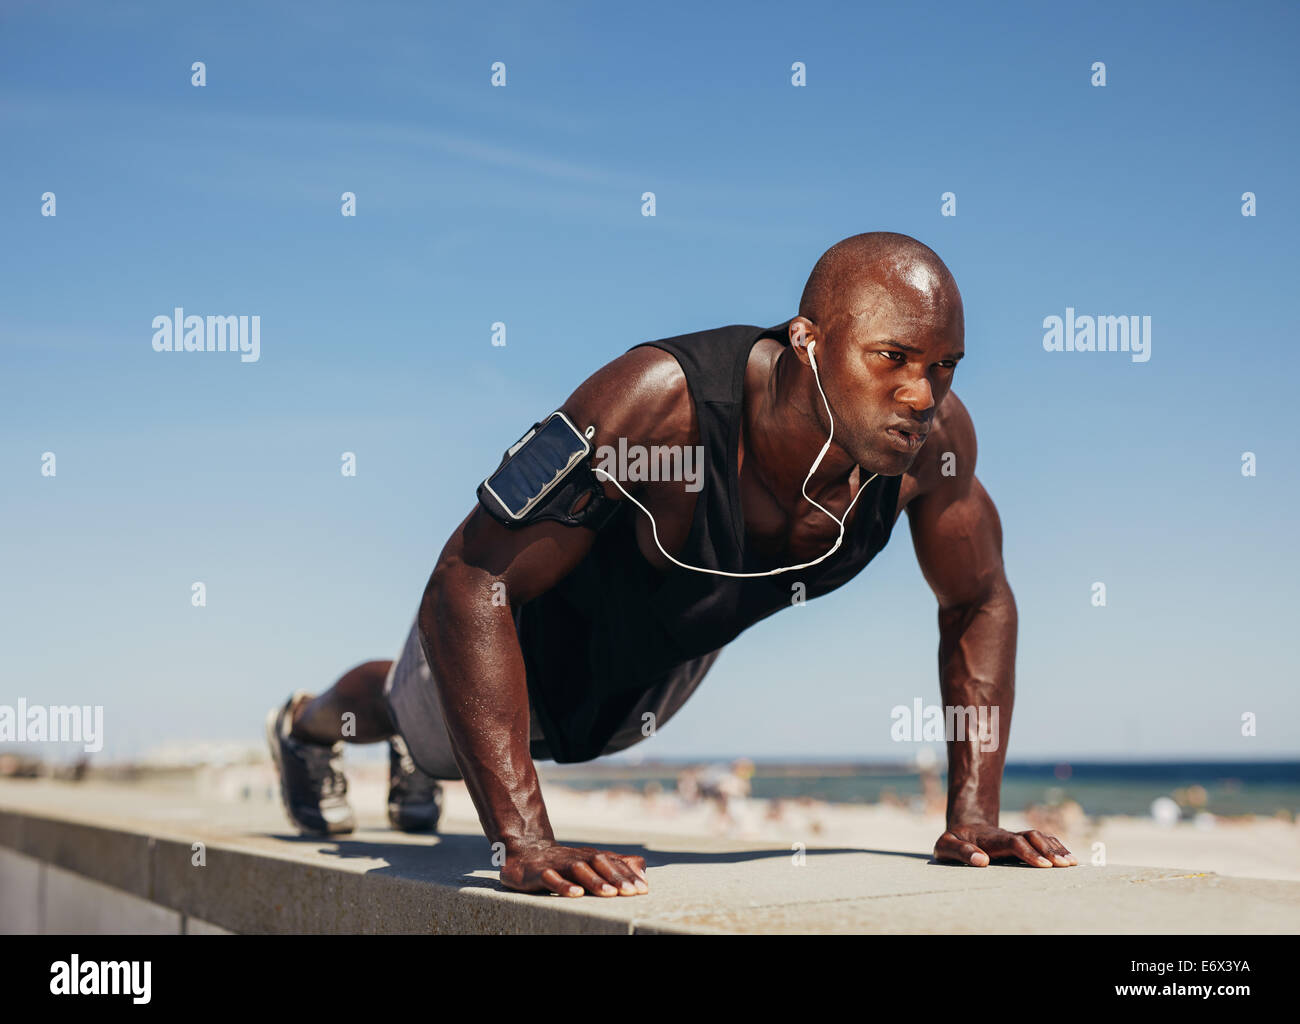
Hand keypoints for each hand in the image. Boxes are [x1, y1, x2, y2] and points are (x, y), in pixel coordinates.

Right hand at [501, 842, 649, 896]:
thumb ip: (618, 867)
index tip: (643, 890)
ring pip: (578, 869)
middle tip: (631, 892)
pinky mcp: (539, 872)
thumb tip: (644, 876)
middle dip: (616, 877)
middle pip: (599, 863)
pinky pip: (551, 878)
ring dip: (595, 881)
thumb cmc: (565, 864)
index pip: (613, 863)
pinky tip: (576, 894)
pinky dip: (564, 885)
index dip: (628, 875)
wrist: (526, 853)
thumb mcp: (592, 864)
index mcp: (591, 857)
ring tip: (610, 893)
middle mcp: (577, 857)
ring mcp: (558, 863)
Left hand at [934, 823, 1076, 866]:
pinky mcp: (1021, 842)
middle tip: (1065, 865)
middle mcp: (1007, 836)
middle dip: (1049, 850)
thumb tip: (981, 861)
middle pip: (1032, 837)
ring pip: (1040, 837)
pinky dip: (1057, 847)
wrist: (962, 828)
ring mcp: (1015, 838)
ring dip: (1056, 848)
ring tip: (1073, 863)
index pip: (1014, 842)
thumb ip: (961, 852)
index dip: (1029, 852)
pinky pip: (1042, 841)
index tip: (1044, 865)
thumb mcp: (946, 845)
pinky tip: (1070, 858)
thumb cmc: (952, 841)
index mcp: (990, 838)